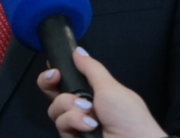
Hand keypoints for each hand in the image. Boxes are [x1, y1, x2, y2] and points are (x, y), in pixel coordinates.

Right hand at [36, 48, 166, 137]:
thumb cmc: (129, 116)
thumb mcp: (110, 86)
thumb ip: (91, 67)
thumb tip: (77, 50)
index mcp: (93, 93)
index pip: (67, 79)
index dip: (56, 72)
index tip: (54, 67)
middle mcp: (81, 107)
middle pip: (52, 92)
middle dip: (50, 82)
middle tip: (56, 78)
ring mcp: (76, 124)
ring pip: (55, 108)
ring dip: (70, 106)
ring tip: (88, 112)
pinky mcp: (71, 137)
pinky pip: (60, 125)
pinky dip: (74, 122)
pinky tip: (89, 126)